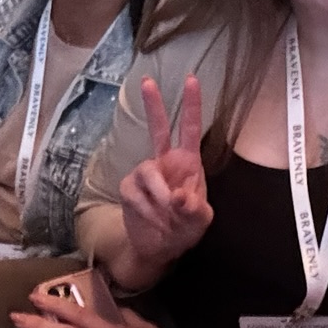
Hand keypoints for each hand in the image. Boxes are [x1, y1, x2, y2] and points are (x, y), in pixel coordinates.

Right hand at [118, 76, 212, 280]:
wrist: (159, 248)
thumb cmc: (185, 229)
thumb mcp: (200, 221)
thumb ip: (195, 209)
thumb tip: (179, 196)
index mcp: (188, 163)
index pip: (189, 129)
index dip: (192, 105)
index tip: (191, 79)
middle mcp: (165, 162)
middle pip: (157, 128)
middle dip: (153, 104)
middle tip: (147, 81)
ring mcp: (144, 174)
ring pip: (148, 172)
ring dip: (159, 197)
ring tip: (168, 216)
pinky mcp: (128, 188)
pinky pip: (135, 194)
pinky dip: (147, 210)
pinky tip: (154, 220)